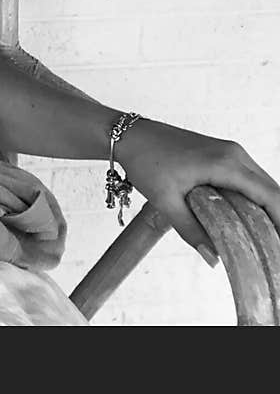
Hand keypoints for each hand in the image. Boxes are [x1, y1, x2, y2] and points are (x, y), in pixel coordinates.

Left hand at [116, 118, 279, 262]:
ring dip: (267, 208)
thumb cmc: (144, 160)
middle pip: (272, 190)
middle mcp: (233, 153)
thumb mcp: (165, 200)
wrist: (128, 135)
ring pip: (262, 182)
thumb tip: (214, 259)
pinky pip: (248, 176)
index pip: (270, 195)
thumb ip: (191, 230)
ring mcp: (229, 150)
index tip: (279, 247)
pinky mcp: (221, 152)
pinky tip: (248, 218)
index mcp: (225, 163)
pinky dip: (254, 196)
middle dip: (277, 218)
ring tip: (263, 238)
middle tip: (272, 248)